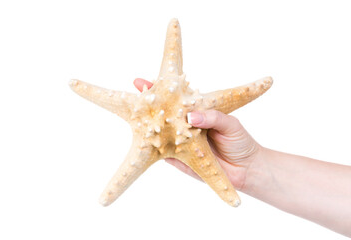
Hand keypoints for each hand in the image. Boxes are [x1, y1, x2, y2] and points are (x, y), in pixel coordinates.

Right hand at [133, 78, 262, 190]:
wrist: (246, 170)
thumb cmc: (239, 141)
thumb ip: (213, 117)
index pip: (177, 97)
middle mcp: (185, 126)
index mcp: (197, 113)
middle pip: (163, 112)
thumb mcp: (231, 124)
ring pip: (159, 131)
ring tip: (136, 113)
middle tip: (137, 86)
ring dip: (146, 123)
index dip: (163, 87)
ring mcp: (180, 143)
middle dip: (148, 99)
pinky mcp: (179, 160)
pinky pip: (163, 154)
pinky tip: (146, 138)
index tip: (148, 79)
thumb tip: (190, 116)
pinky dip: (154, 147)